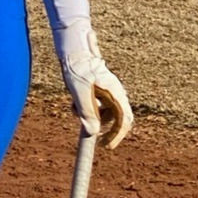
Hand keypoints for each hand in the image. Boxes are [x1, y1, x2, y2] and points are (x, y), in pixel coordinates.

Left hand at [59, 25, 132, 147]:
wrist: (73, 51)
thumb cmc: (77, 69)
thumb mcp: (80, 93)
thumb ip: (87, 112)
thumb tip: (92, 133)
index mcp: (115, 93)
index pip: (125, 119)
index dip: (118, 135)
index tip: (106, 146)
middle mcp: (115, 93)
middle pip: (119, 119)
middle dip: (108, 131)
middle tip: (99, 143)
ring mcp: (108, 91)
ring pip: (105, 113)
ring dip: (92, 117)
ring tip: (74, 109)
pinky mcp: (99, 90)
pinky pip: (97, 106)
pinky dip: (86, 109)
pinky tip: (73, 102)